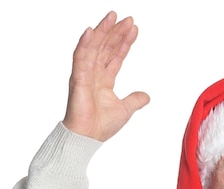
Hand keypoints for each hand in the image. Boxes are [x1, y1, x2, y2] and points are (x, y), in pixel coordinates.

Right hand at [62, 11, 149, 141]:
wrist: (88, 137)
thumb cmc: (101, 126)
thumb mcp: (125, 109)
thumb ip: (135, 100)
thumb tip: (146, 96)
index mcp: (104, 79)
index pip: (115, 55)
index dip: (124, 42)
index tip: (134, 29)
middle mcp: (93, 73)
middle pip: (105, 47)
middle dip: (116, 32)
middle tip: (127, 18)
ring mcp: (84, 74)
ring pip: (94, 47)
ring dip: (103, 31)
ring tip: (113, 17)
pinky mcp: (78, 78)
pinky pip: (80, 57)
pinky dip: (84, 44)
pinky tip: (90, 31)